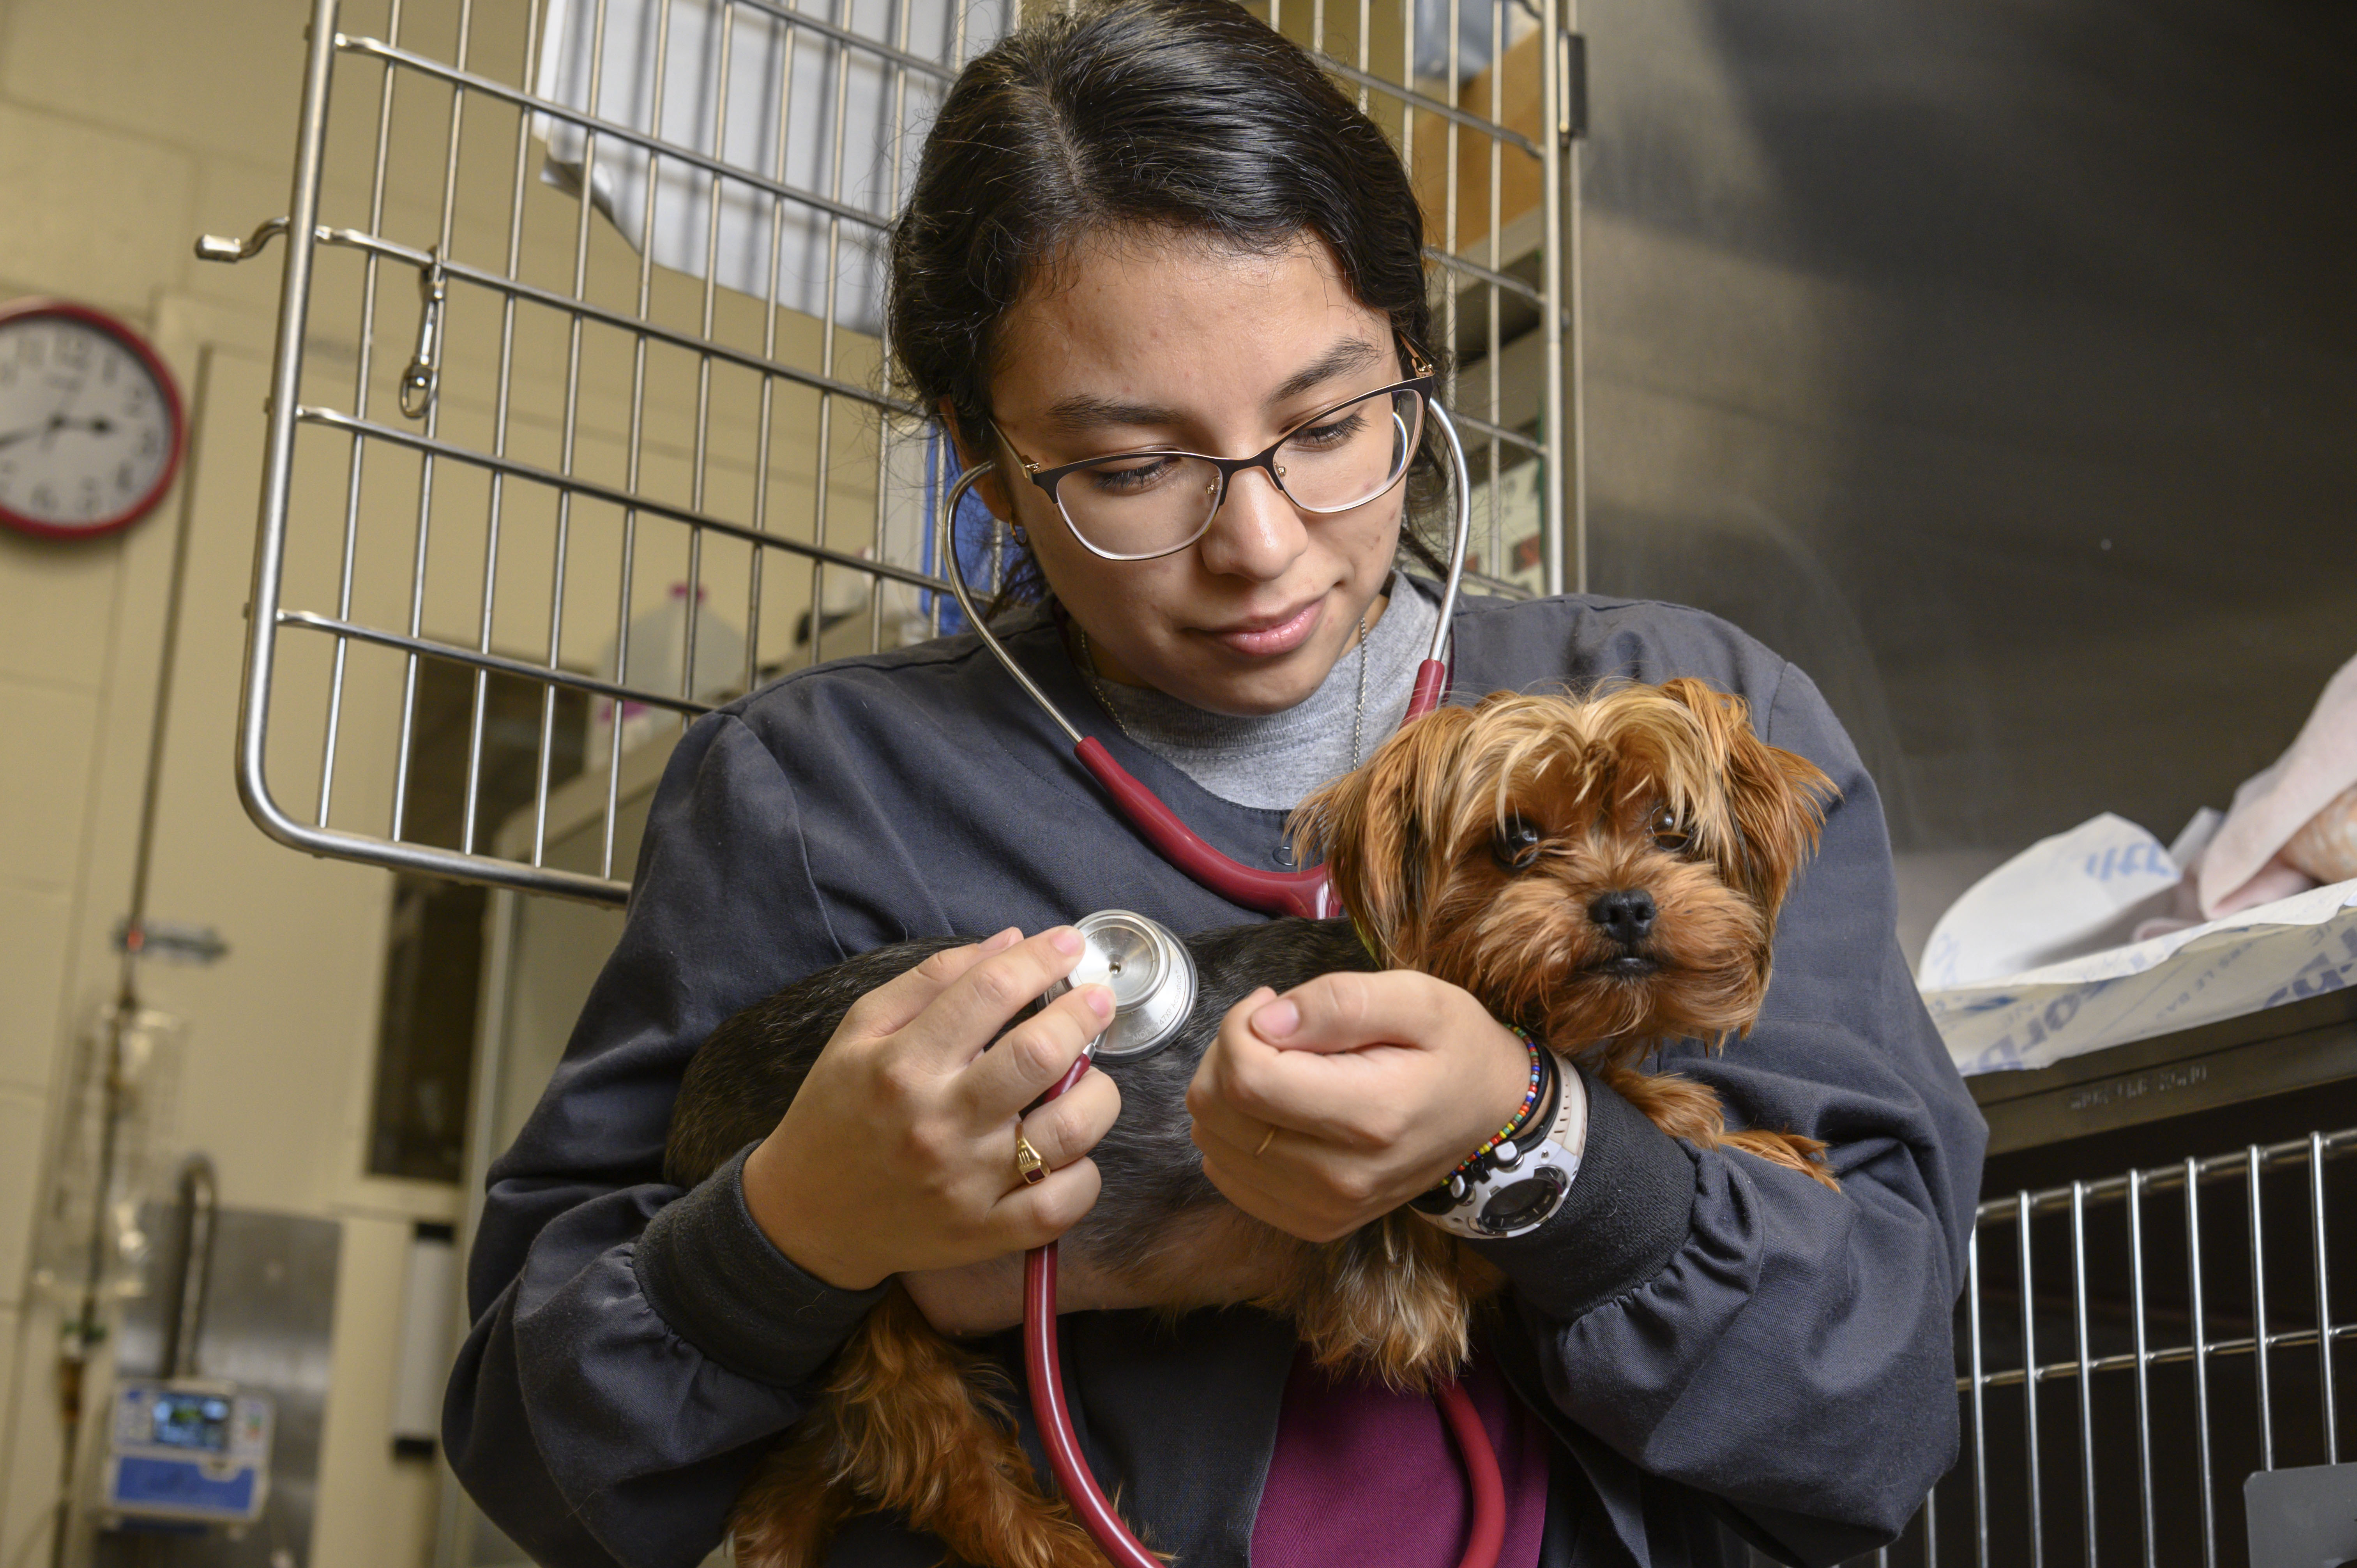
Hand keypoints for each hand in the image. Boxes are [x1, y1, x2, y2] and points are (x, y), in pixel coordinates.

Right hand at [741, 927, 1120, 1290]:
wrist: (806, 1216)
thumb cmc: (837, 1112)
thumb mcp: (860, 1031)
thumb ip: (932, 979)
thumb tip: (1012, 940)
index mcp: (903, 1064)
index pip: (990, 992)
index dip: (1041, 960)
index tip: (1067, 945)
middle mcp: (938, 1122)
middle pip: (1039, 1055)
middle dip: (1083, 1015)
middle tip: (1098, 1000)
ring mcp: (966, 1184)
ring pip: (1069, 1130)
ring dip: (1098, 1093)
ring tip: (1091, 1077)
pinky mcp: (984, 1233)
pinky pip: (1062, 1204)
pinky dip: (1084, 1173)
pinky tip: (1072, 1150)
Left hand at [1186, 970, 1530, 1242]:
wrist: (1490, 1117)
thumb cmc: (1455, 1048)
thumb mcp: (1418, 999)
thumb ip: (1340, 1002)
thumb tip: (1267, 1021)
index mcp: (1372, 1117)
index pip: (1248, 1077)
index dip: (1239, 1027)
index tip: (1272, 1004)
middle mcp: (1343, 1178)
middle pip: (1218, 1111)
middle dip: (1228, 1052)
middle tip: (1274, 1029)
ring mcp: (1325, 1209)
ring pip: (1212, 1142)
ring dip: (1227, 1091)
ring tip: (1280, 1065)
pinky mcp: (1312, 1223)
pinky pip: (1226, 1175)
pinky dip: (1234, 1133)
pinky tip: (1276, 1107)